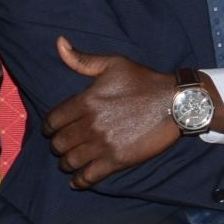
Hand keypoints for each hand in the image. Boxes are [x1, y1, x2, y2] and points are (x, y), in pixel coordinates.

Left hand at [45, 36, 184, 185]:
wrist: (175, 103)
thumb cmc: (144, 81)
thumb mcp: (113, 63)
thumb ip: (83, 60)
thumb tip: (59, 43)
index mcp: (86, 101)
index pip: (53, 120)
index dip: (49, 127)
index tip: (51, 130)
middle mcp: (90, 125)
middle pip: (59, 143)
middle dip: (57, 146)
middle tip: (61, 146)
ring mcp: (103, 145)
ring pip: (70, 161)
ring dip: (66, 163)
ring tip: (68, 163)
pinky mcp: (117, 160)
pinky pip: (89, 176)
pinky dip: (79, 181)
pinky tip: (76, 181)